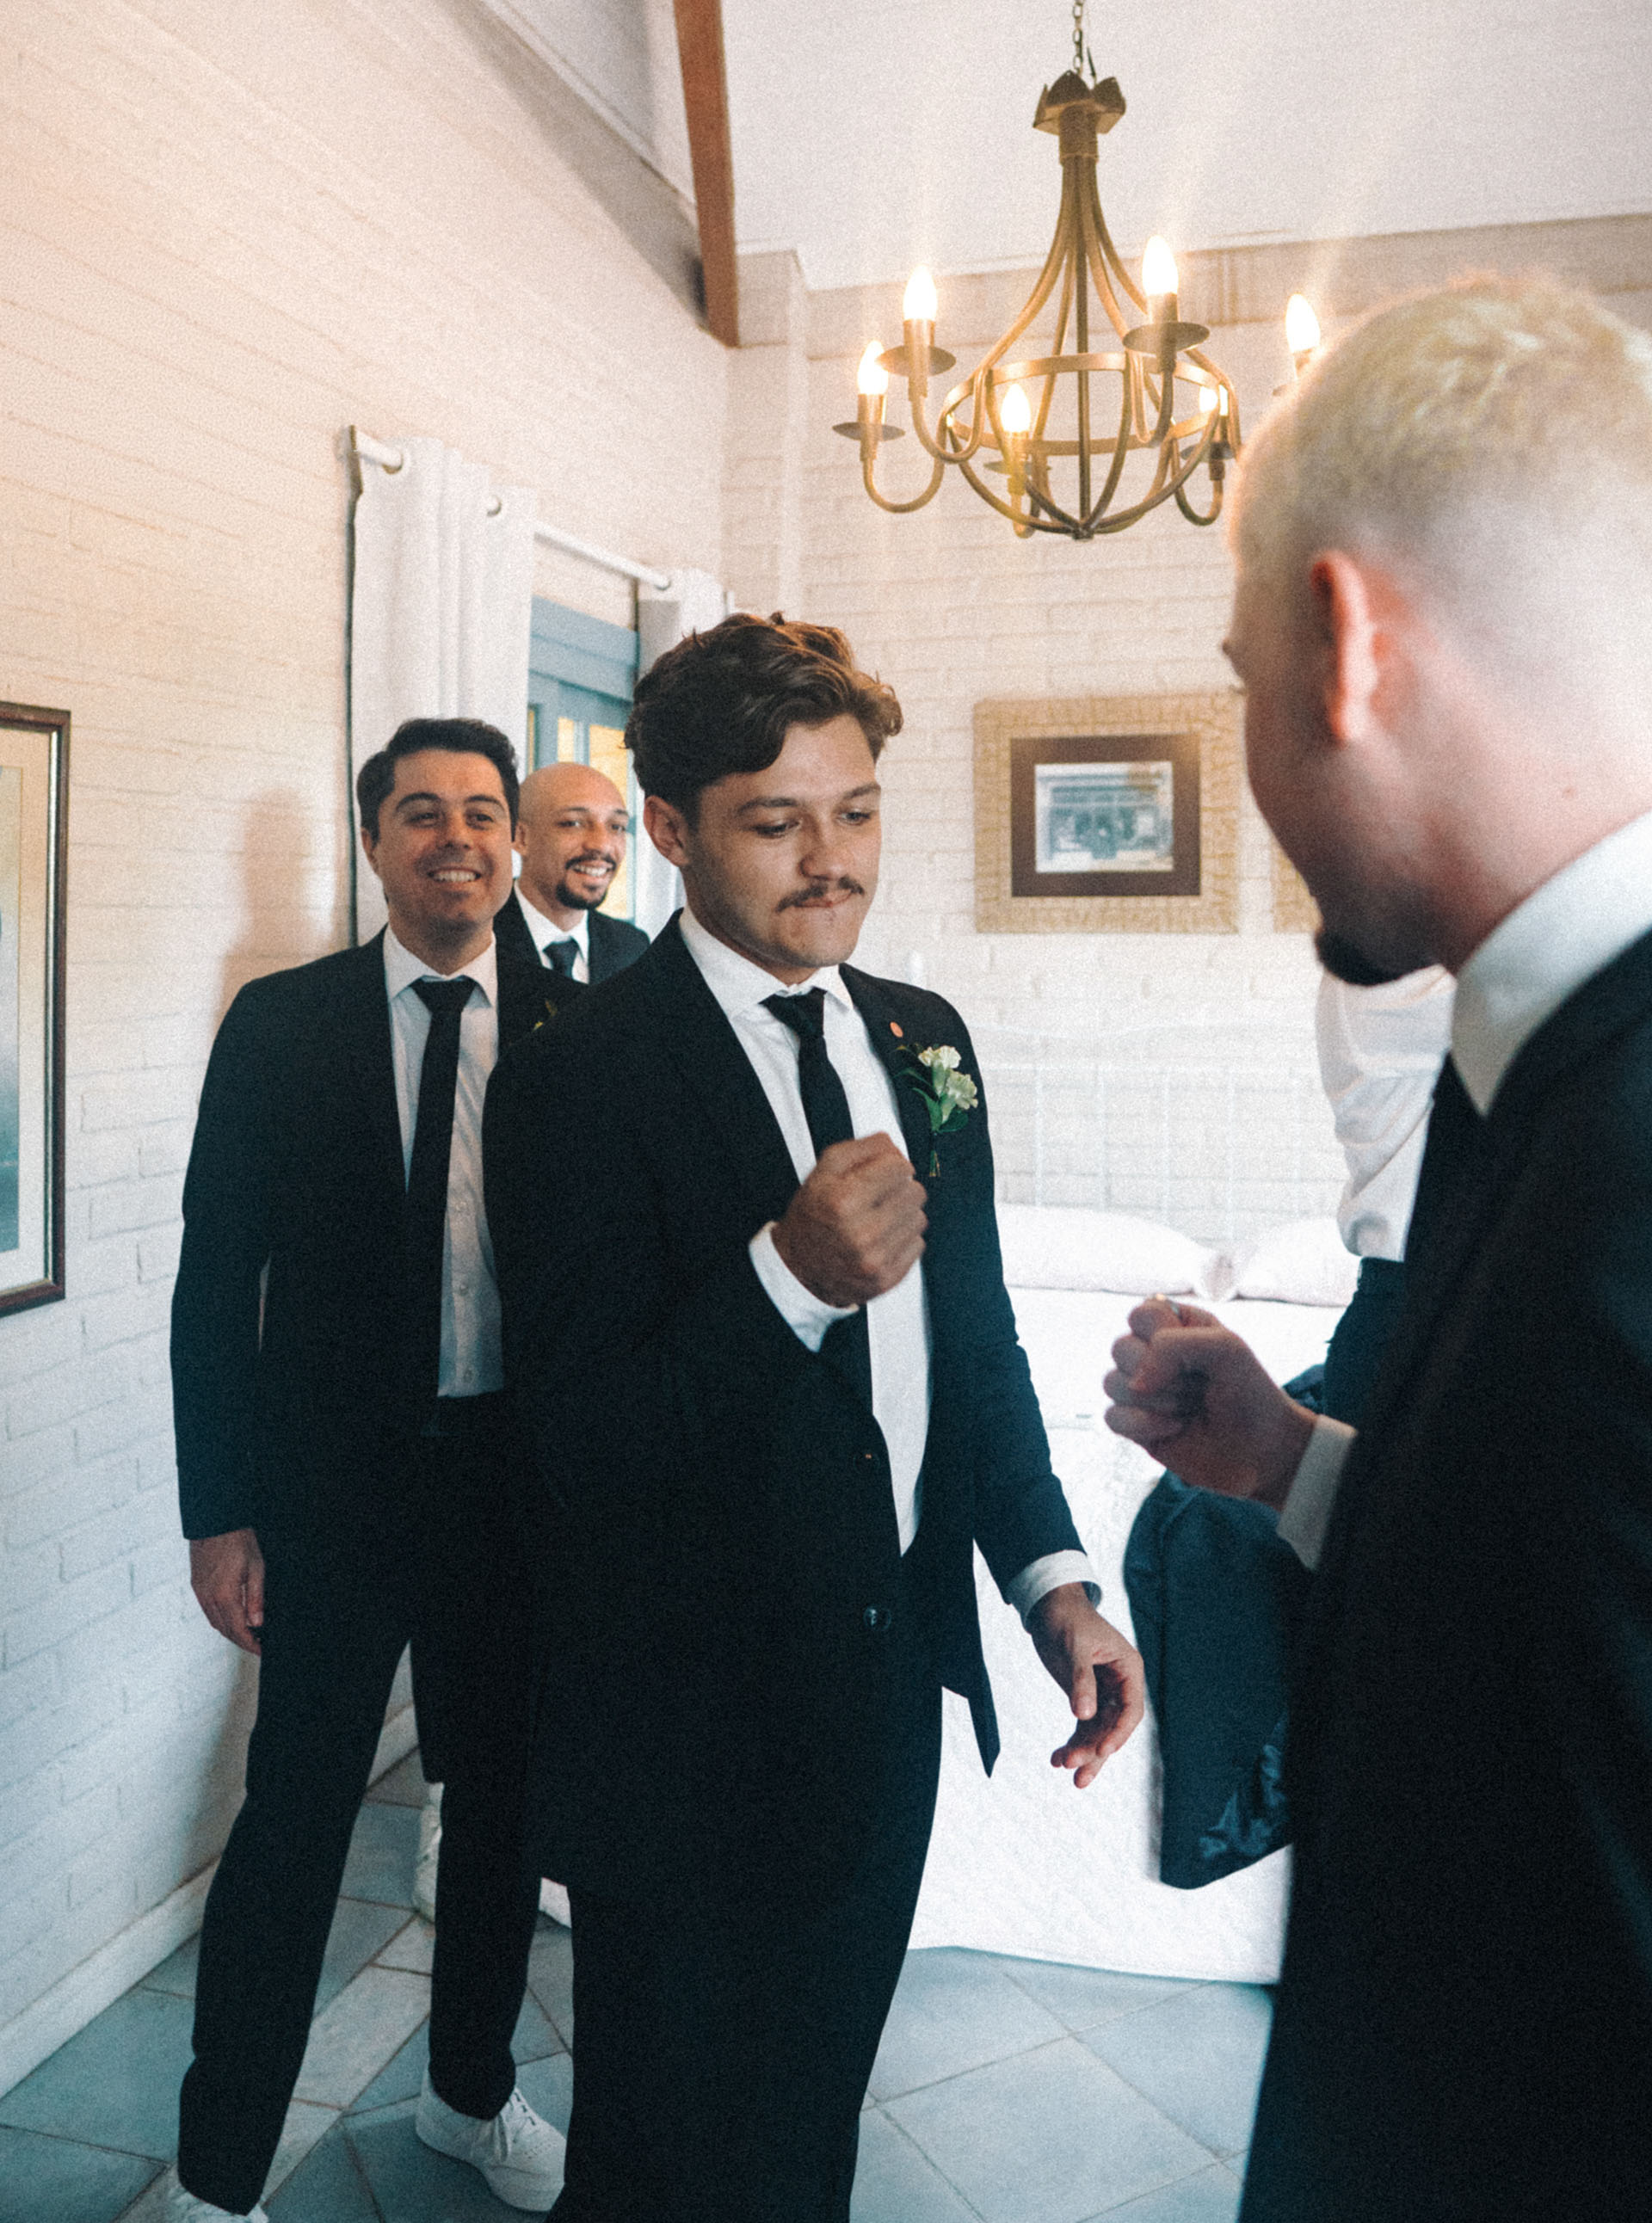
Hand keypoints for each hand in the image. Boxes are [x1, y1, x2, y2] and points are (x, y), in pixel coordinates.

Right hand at [190, 1528, 265, 1653]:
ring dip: (229, 1632)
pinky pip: (207, 1611)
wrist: (213, 1522)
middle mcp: (208, 1599)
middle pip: (225, 1630)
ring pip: (214, 1622)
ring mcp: (200, 1593)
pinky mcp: (196, 1585)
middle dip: (241, 1641)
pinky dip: (219, 1620)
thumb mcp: (256, 1568)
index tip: (261, 1650)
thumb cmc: (237, 1541)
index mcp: (225, 1596)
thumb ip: (256, 1598)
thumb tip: (257, 1624)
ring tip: (246, 1634)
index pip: (238, 1631)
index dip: (250, 1644)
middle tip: (256, 1645)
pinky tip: (230, 1618)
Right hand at [772, 1133, 926, 1307]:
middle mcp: (861, 1232)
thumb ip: (858, 1150)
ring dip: (904, 1214)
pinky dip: (904, 1239)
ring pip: (919, 1218)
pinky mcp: (886, 1279)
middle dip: (901, 1188)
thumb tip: (892, 1145)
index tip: (885, 1170)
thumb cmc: (811, 1219)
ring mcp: (875, 1259)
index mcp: (844, 1201)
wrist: (797, 1269)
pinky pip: (917, 1245)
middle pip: (915, 1192)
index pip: (899, 1167)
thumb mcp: (822, 1173)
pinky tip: (882, 1238)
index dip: (893, 1165)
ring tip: (879, 1218)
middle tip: (881, 1195)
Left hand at [1029, 1584, 1144, 1788]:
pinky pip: (1083, 1727)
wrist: (1049, 1607)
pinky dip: (1071, 1742)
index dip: (1119, 1733)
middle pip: (1113, 1727)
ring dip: (1082, 1751)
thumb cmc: (1067, 1620)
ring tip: (1061, 1765)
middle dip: (1094, 1749)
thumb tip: (1084, 1715)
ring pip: (1098, 1732)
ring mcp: (1104, 1693)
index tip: (1102, 1750)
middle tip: (1073, 1766)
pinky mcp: (1086, 1698)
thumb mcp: (1073, 1647)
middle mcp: (1121, 1685)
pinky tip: (1056, 1759)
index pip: (1131, 1710)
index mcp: (1129, 1669)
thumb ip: (1081, 1681)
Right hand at [1104, 1298, 1314, 1508]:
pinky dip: (1145, 1425)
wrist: (1264, 1451)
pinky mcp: (1136, 1426)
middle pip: (1120, 1347)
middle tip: (1198, 1387)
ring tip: (1190, 1409)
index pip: (1142, 1313)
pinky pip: (1112, 1417)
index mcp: (1175, 1327)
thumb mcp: (1225, 1349)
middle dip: (1164, 1374)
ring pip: (1112, 1383)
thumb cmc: (1250, 1393)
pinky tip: (1175, 1429)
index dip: (1163, 1334)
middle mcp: (1153, 1355)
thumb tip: (1134, 1384)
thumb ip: (1172, 1346)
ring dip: (1159, 1401)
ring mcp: (1141, 1392)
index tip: (1198, 1354)